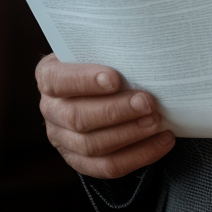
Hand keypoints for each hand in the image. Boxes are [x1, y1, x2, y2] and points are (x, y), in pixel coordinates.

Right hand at [36, 53, 174, 177]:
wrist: (98, 81)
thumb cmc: (102, 58)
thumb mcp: (97, 46)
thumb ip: (108, 48)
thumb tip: (139, 44)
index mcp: (49, 76)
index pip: (59, 81)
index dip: (85, 81)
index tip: (114, 79)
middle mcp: (51, 109)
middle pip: (78, 118)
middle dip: (116, 111)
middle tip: (147, 102)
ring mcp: (62, 139)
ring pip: (93, 146)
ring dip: (130, 134)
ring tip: (156, 122)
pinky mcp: (80, 160)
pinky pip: (108, 167)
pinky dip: (139, 156)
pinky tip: (162, 141)